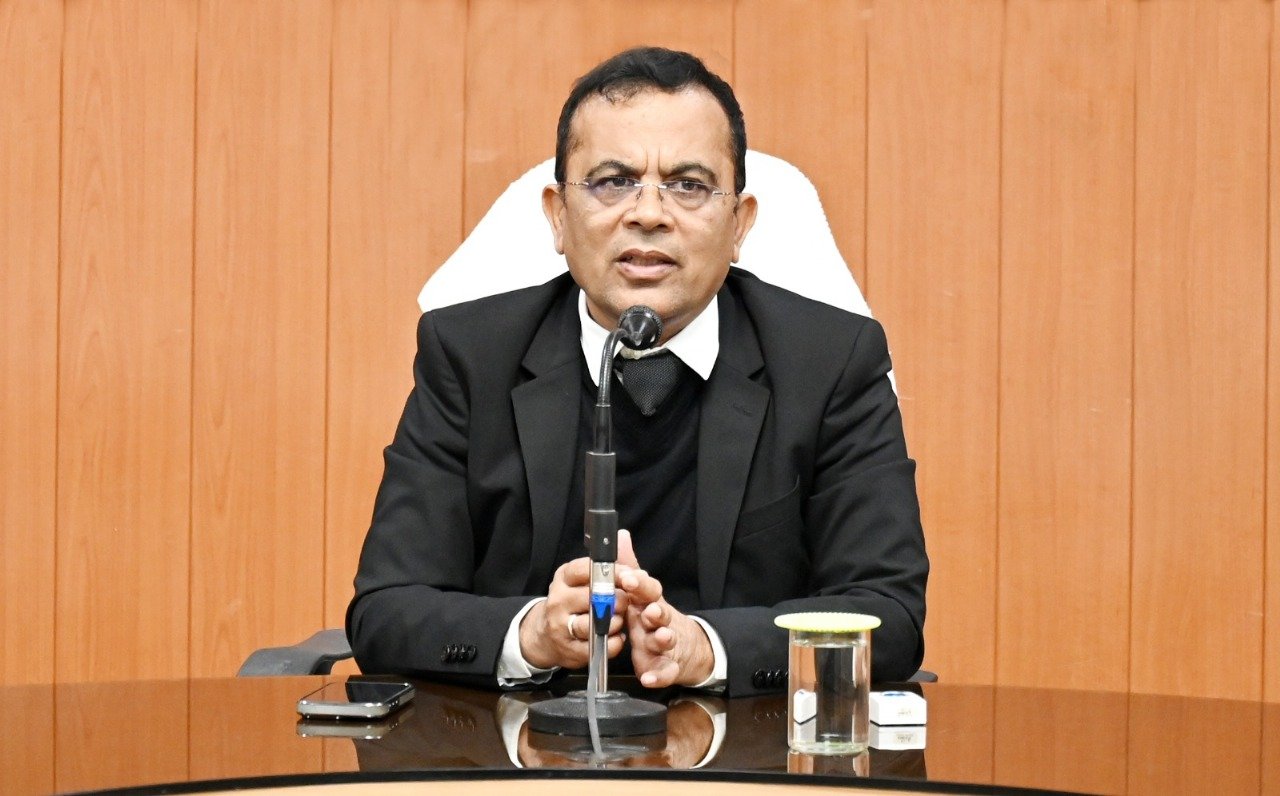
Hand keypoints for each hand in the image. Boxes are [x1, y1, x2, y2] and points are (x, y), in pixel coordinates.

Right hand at [518, 557, 625, 669]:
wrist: (545, 636)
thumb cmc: (571, 605)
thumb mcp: (579, 582)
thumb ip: (603, 575)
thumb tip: (629, 572)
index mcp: (563, 579)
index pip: (585, 570)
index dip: (611, 573)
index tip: (626, 577)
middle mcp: (558, 601)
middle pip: (592, 598)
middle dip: (616, 600)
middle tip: (624, 603)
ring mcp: (561, 627)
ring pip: (594, 624)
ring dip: (614, 623)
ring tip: (618, 620)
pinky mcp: (570, 650)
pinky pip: (599, 646)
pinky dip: (614, 642)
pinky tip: (616, 637)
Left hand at [615, 530, 714, 687]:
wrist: (686, 647)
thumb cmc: (655, 617)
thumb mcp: (641, 593)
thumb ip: (630, 566)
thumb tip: (619, 535)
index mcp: (651, 602)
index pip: (648, 590)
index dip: (639, 584)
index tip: (628, 578)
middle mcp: (660, 622)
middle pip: (661, 613)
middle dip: (656, 611)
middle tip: (648, 610)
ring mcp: (666, 644)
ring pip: (666, 640)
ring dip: (662, 638)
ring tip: (658, 637)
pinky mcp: (667, 667)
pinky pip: (664, 672)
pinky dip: (658, 676)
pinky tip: (649, 679)